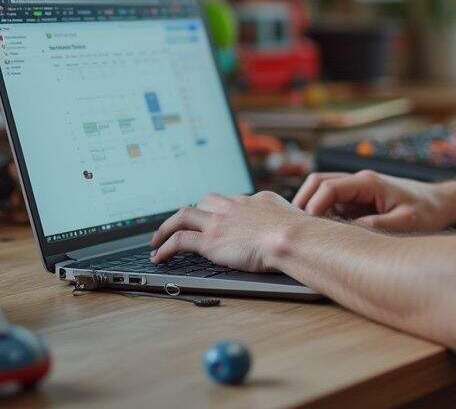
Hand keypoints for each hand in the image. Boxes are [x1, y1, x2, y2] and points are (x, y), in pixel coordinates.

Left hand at [149, 191, 301, 272]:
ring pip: (183, 216)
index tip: (213, 218)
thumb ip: (283, 216)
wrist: (291, 237)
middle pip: (203, 202)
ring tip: (158, 239)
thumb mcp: (292, 214)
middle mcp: (232, 206)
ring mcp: (219, 222)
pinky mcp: (210, 240)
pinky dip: (166, 247)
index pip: (229, 200)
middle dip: (191, 213)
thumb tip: (291, 220)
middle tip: (181, 224)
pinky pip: (179, 240)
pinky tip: (160, 255)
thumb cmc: (298, 231)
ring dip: (167, 227)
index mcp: (253, 200)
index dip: (218, 209)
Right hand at [292, 170, 455, 232]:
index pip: (329, 186)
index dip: (313, 206)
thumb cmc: (427, 211)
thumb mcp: (406, 222)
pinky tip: (323, 233)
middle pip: (318, 182)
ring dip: (311, 207)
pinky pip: (333, 202)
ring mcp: (358, 189)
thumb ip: (378, 226)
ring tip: (307, 232)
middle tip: (297, 228)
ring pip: (322, 190)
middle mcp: (360, 181)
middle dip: (303, 202)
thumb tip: (350, 233)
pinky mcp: (359, 199)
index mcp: (368, 183)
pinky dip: (322, 213)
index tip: (306, 227)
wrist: (442, 203)